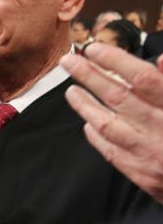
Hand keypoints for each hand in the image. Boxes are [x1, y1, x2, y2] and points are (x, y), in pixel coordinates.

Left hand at [61, 46, 162, 203]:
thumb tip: (162, 60)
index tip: (94, 49)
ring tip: (71, 90)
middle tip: (69, 61)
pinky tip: (88, 124)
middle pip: (118, 96)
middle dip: (89, 76)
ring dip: (85, 105)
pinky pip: (112, 152)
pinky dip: (97, 136)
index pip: (143, 78)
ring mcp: (149, 153)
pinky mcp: (143, 174)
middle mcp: (161, 128)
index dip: (116, 61)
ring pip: (107, 124)